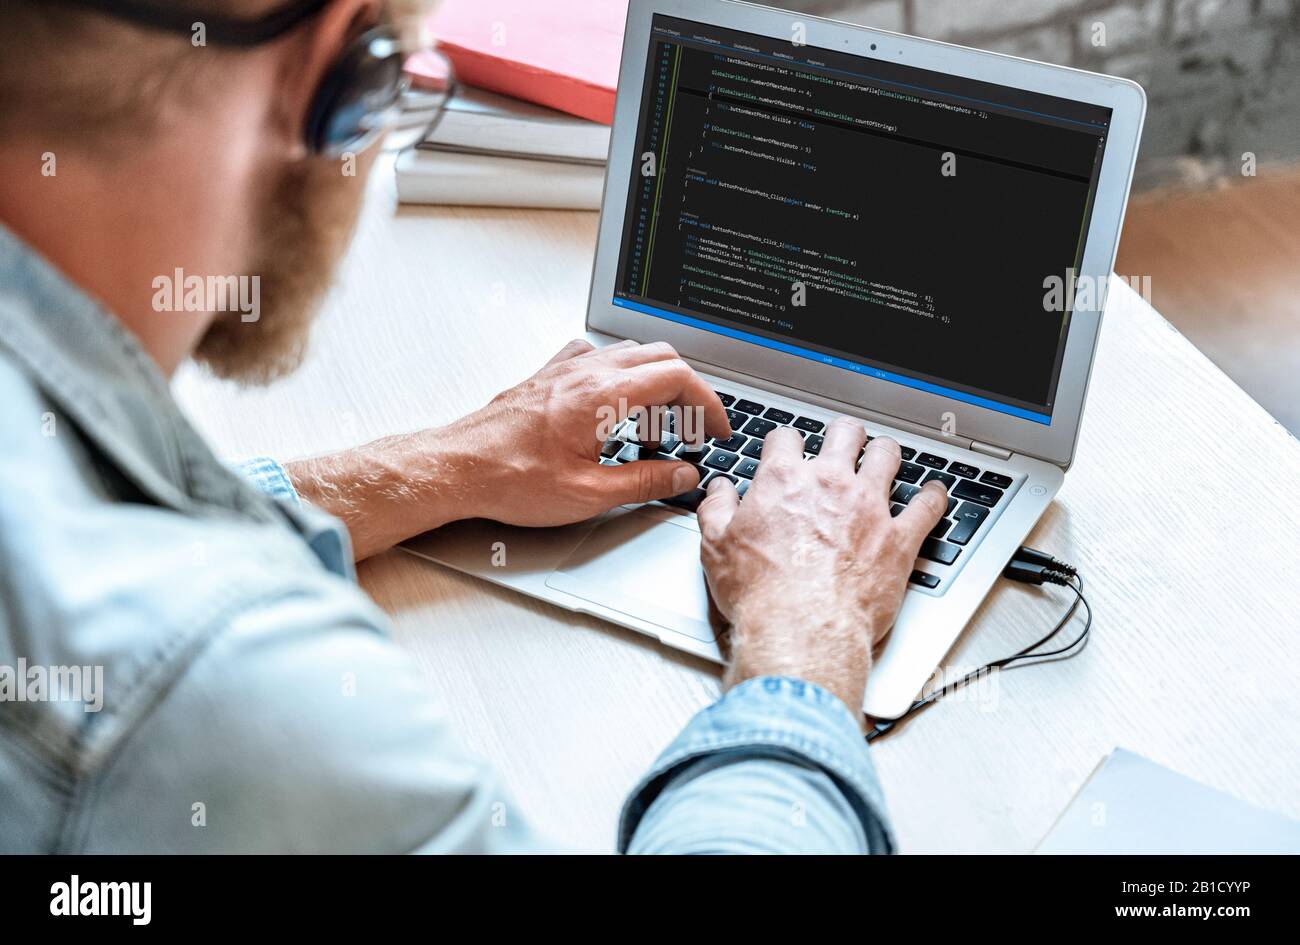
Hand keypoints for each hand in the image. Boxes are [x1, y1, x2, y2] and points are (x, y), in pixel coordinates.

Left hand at [437, 338, 730, 525]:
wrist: (457, 468)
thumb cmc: (509, 479)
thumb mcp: (589, 495)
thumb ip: (646, 482)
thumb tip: (682, 475)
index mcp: (603, 396)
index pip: (677, 378)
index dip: (708, 403)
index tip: (716, 428)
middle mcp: (585, 372)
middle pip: (660, 358)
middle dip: (688, 393)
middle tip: (695, 429)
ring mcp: (565, 369)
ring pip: (630, 356)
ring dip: (654, 387)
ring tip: (652, 433)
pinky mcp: (548, 376)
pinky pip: (596, 358)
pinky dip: (619, 378)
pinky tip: (612, 410)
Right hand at [695, 420, 946, 719]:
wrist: (801, 631)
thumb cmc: (761, 595)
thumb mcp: (715, 548)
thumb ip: (716, 510)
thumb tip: (718, 490)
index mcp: (783, 481)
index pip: (786, 438)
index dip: (785, 442)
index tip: (786, 450)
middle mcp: (830, 484)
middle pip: (844, 433)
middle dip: (843, 435)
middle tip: (842, 443)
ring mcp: (869, 508)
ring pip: (887, 456)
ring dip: (885, 454)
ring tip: (884, 457)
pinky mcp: (899, 538)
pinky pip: (928, 506)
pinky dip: (934, 497)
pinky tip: (934, 494)